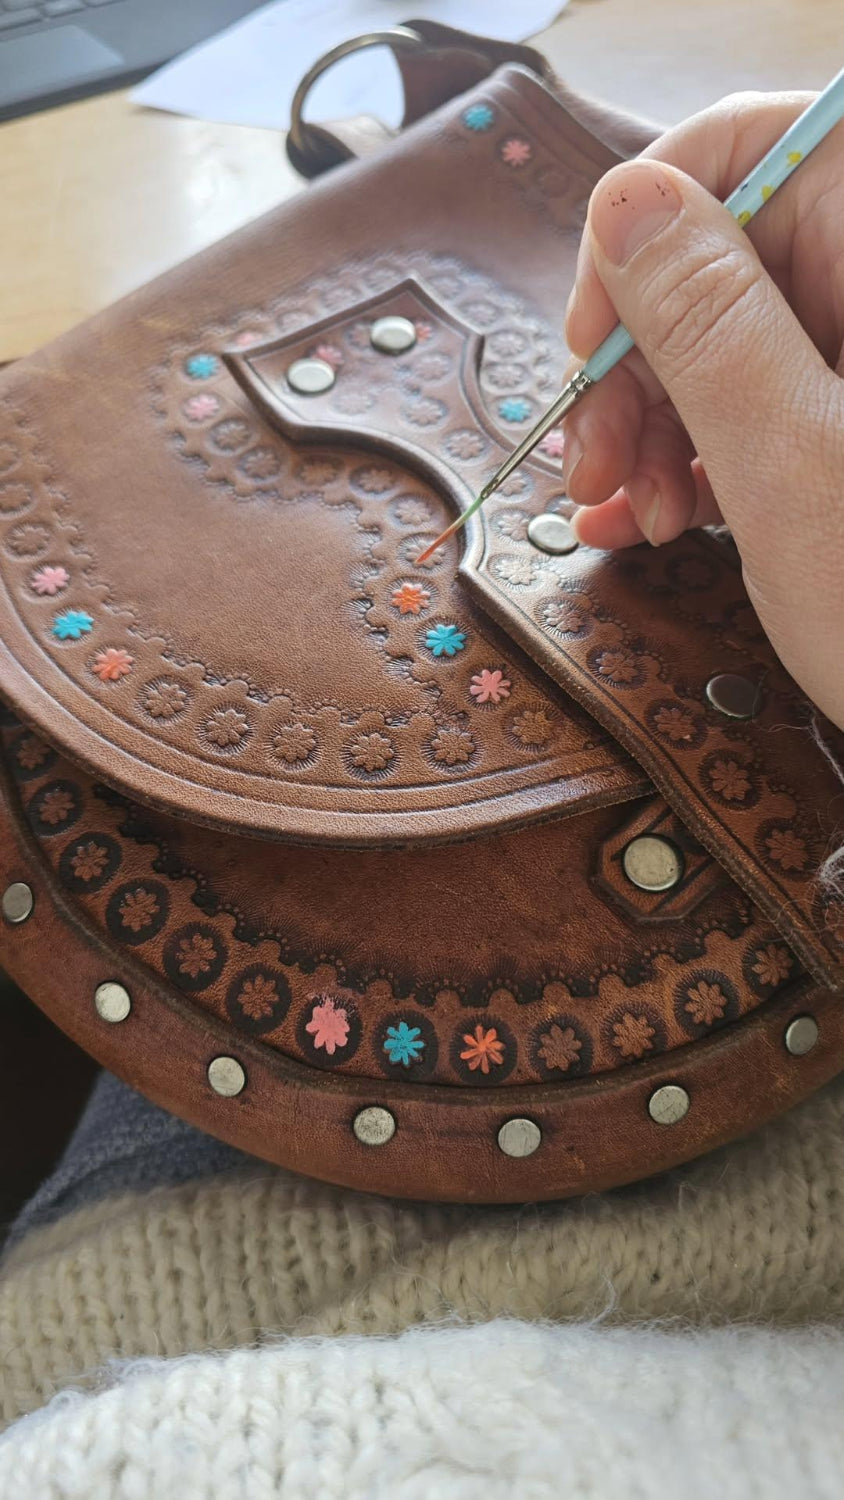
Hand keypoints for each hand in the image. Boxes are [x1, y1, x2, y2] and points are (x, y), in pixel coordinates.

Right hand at [562, 93, 843, 729]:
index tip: (593, 345)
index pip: (747, 151)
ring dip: (652, 425)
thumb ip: (707, 323)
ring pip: (725, 340)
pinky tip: (643, 518)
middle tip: (594, 466)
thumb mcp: (791, 465)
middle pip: (723, 258)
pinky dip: (690, 459)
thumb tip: (629, 200)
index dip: (645, 233)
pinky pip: (755, 407)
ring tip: (632, 515)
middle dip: (639, 364)